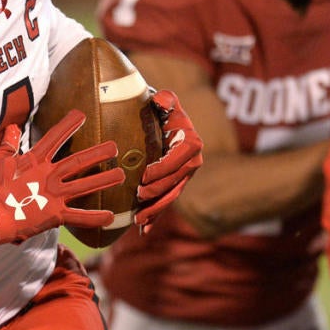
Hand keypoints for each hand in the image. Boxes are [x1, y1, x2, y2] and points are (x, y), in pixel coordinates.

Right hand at [0, 110, 122, 248]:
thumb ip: (8, 144)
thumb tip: (13, 128)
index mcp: (35, 161)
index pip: (55, 137)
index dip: (69, 125)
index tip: (82, 115)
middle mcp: (48, 176)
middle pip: (78, 162)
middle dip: (98, 153)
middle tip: (115, 147)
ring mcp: (53, 196)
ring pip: (85, 186)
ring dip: (104, 180)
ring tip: (121, 175)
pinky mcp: (54, 215)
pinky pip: (79, 217)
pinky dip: (95, 217)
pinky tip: (111, 217)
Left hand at [134, 89, 202, 230]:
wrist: (160, 117)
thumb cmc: (158, 107)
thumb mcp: (163, 100)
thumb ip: (165, 99)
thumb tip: (161, 99)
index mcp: (191, 142)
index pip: (179, 159)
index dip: (163, 169)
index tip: (144, 176)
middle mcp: (192, 161)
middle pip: (176, 182)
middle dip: (158, 192)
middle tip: (138, 197)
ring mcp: (184, 176)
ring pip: (171, 196)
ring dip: (156, 210)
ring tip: (139, 221)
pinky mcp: (175, 185)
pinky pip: (166, 202)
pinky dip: (155, 217)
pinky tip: (143, 231)